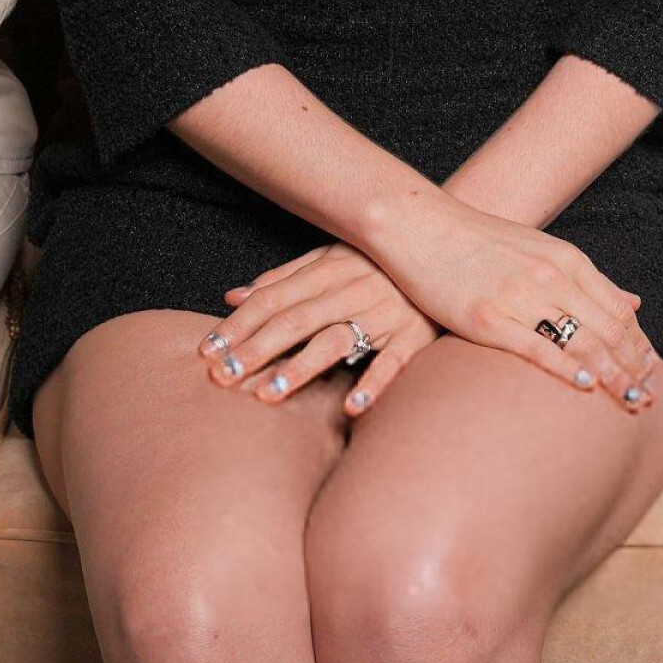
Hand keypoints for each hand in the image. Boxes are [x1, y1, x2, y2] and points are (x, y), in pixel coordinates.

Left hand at [198, 243, 437, 414]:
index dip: (239, 324)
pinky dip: (375, 382)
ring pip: (337, 339)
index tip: (208, 351)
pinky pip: (395, 360)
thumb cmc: (382, 263)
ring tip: (268, 394)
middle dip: (255, 349)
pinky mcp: (418, 334)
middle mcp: (355, 286)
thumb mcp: (333, 258)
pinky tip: (352, 407)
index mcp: (330, 268)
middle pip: (295, 319)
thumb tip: (232, 296)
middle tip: (223, 378)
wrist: (454, 255)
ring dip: (300, 367)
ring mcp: (388, 310)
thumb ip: (284, 278)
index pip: (274, 297)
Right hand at [370, 185, 656, 409]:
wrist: (423, 226)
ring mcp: (519, 297)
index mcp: (568, 261)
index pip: (619, 311)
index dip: (641, 346)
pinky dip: (566, 368)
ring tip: (633, 401)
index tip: (654, 374)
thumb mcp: (544, 250)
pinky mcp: (486, 318)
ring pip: (581, 342)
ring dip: (613, 375)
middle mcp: (551, 277)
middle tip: (651, 400)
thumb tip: (634, 303)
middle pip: (609, 330)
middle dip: (635, 368)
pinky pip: (536, 348)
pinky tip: (585, 385)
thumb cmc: (482, 242)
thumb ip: (588, 280)